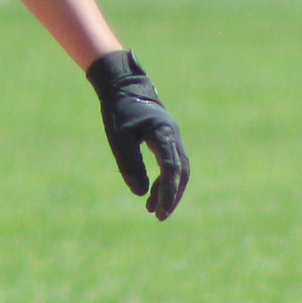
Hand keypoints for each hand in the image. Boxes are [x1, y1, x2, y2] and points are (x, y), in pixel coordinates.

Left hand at [85, 50, 187, 220]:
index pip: (172, 169)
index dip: (168, 193)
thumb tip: (141, 193)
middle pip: (181, 172)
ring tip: (152, 210)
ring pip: (178, 169)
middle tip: (160, 216)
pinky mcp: (167, 139)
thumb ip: (130, 165)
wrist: (124, 86)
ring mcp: (173, 137)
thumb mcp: (120, 139)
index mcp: (164, 134)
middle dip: (172, 196)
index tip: (160, 212)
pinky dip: (164, 180)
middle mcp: (173, 136)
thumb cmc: (119, 110)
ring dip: (168, 190)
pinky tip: (150, 194)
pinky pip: (171, 164)